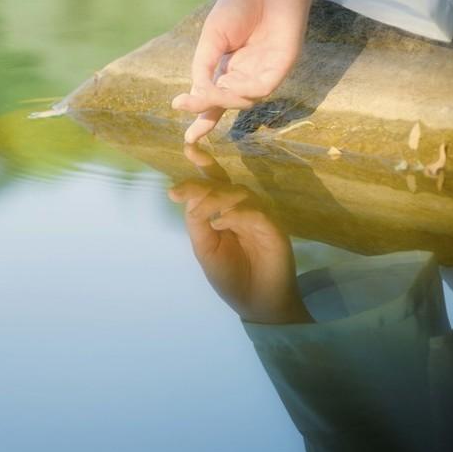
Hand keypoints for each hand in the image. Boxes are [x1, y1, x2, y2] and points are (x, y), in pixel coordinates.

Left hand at [169, 145, 310, 324]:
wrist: (257, 304)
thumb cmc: (231, 276)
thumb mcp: (205, 249)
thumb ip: (197, 223)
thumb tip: (189, 197)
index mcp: (223, 211)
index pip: (214, 181)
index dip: (204, 163)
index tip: (188, 148)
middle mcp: (242, 209)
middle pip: (223, 184)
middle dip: (200, 183)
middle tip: (178, 192)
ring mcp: (259, 216)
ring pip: (239, 193)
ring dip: (215, 199)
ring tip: (200, 214)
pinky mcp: (274, 228)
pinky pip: (255, 212)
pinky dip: (236, 214)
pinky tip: (221, 223)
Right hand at [171, 0, 321, 143]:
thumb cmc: (240, 2)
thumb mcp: (212, 37)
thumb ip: (203, 66)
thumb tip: (195, 95)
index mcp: (228, 66)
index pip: (214, 97)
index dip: (201, 117)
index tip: (188, 139)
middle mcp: (247, 73)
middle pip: (226, 103)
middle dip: (205, 109)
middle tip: (184, 104)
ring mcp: (265, 71)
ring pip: (243, 100)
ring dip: (222, 99)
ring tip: (206, 91)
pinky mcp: (282, 66)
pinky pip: (262, 89)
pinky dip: (243, 91)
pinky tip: (229, 84)